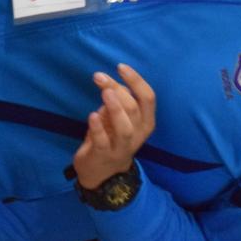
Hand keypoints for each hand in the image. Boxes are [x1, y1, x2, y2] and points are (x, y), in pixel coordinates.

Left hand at [72, 63, 155, 189]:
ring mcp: (122, 147)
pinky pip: (103, 141)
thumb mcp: (118, 117)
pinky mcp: (104, 155)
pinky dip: (98, 127)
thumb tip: (108, 82)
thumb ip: (118, 100)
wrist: (102, 174)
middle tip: (100, 77)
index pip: (148, 98)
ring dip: (115, 108)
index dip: (136, 80)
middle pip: (134, 108)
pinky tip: (92, 116)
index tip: (121, 67)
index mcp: (146, 122)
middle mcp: (138, 134)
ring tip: (105, 92)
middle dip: (118, 89)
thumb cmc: (112, 137)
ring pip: (125, 127)